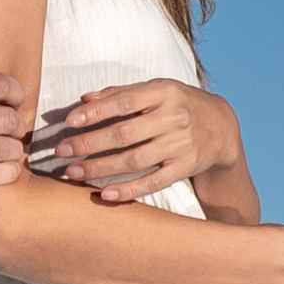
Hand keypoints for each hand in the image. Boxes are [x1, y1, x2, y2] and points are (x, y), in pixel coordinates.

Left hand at [37, 78, 243, 202]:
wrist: (221, 127)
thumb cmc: (179, 104)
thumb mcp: (156, 90)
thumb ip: (121, 93)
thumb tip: (84, 100)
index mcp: (165, 92)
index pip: (125, 102)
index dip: (96, 112)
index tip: (70, 121)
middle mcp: (174, 118)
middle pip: (125, 134)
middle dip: (90, 143)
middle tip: (61, 151)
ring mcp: (181, 145)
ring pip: (135, 160)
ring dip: (101, 168)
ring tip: (73, 172)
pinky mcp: (185, 167)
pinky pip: (153, 182)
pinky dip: (129, 190)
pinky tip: (105, 194)